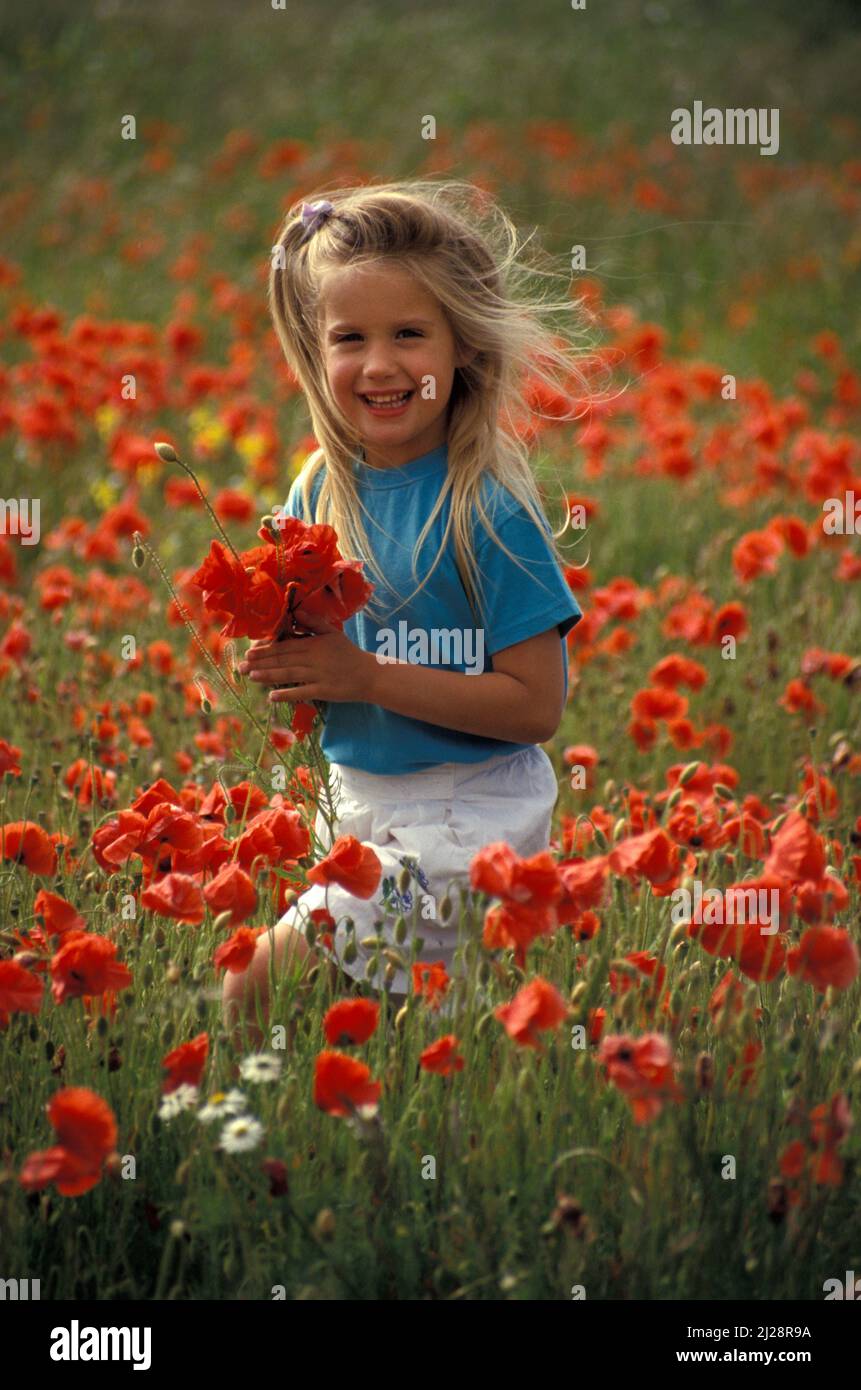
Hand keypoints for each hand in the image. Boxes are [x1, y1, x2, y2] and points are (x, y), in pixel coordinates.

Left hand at [237, 608, 373, 704]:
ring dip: (268, 676)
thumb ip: (314, 622)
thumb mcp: (333, 633)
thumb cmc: (349, 653)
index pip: (285, 645)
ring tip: (251, 677)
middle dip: (261, 663)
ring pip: (289, 674)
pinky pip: (302, 692)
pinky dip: (287, 694)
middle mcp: (314, 658)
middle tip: (241, 666)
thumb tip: (294, 611)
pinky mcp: (324, 691)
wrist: (370, 675)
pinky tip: (272, 696)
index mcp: (314, 643)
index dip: (266, 649)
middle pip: (283, 660)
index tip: (249, 652)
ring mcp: (319, 675)